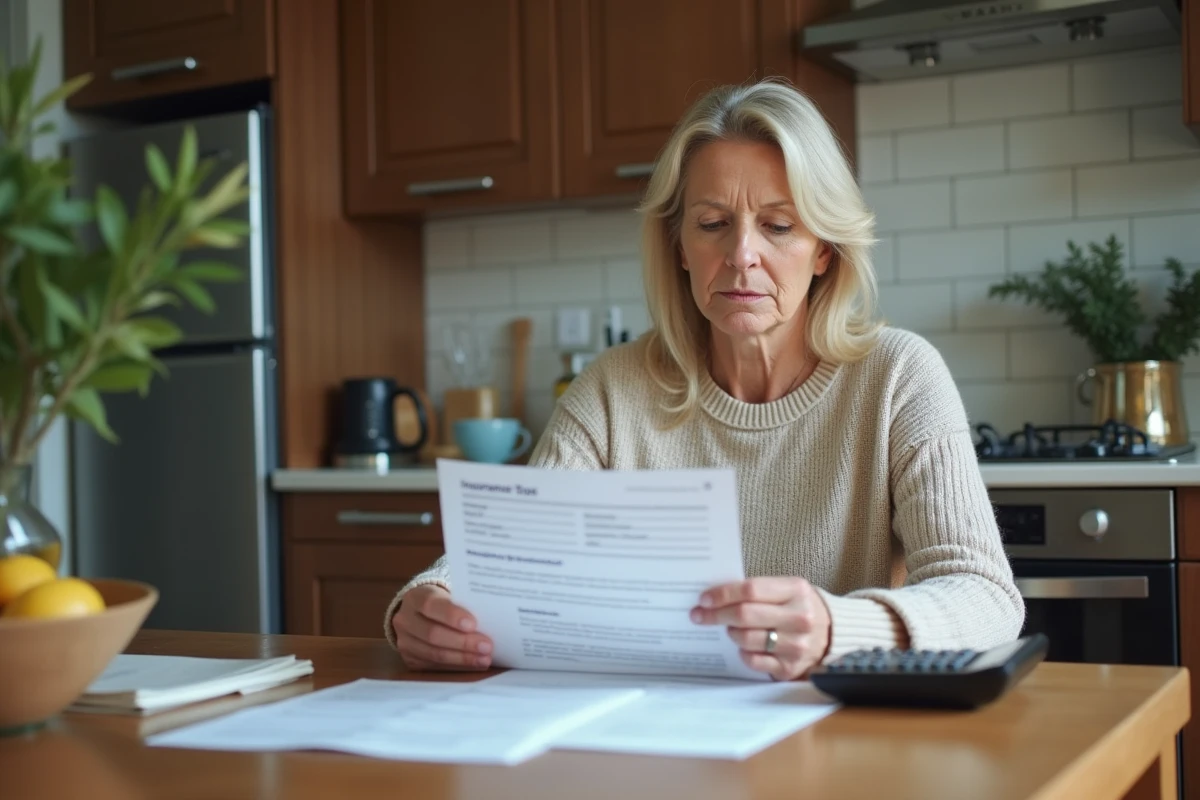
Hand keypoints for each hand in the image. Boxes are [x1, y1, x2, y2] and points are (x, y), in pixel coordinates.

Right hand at [392, 585, 493, 670]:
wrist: (421, 612)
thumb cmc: (445, 601)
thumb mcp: (450, 594)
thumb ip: (465, 602)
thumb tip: (492, 616)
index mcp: (415, 597)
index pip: (431, 605)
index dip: (452, 615)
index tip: (473, 624)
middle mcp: (404, 619)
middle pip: (433, 634)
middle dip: (463, 642)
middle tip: (487, 646)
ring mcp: (404, 642)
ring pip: (433, 654)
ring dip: (462, 658)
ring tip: (484, 659)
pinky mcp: (410, 659)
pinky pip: (434, 666)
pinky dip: (457, 666)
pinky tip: (473, 665)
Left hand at [690, 576, 831, 680]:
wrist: (833, 634)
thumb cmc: (799, 607)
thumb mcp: (788, 590)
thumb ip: (758, 590)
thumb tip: (715, 596)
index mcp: (796, 590)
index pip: (751, 589)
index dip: (722, 594)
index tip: (704, 599)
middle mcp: (799, 617)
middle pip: (745, 615)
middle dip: (716, 615)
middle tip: (699, 615)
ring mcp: (796, 645)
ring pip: (746, 639)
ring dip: (730, 634)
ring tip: (728, 630)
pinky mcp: (790, 667)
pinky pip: (753, 661)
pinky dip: (743, 653)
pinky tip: (743, 647)